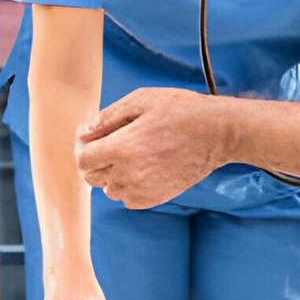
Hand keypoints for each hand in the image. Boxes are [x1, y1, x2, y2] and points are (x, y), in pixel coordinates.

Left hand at [75, 89, 226, 209]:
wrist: (216, 134)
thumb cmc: (181, 111)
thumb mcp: (142, 100)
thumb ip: (108, 117)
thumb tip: (85, 132)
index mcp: (123, 148)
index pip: (83, 158)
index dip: (83, 146)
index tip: (91, 136)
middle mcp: (129, 174)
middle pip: (90, 177)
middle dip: (94, 159)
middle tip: (110, 142)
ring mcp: (142, 190)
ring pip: (108, 189)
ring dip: (111, 173)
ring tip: (131, 153)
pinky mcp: (154, 199)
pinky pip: (126, 199)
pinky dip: (127, 185)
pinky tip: (142, 167)